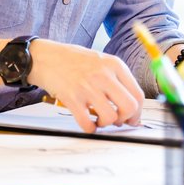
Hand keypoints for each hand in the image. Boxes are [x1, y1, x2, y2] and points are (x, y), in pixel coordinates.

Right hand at [28, 40, 143, 133]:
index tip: (132, 119)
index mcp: (115, 65)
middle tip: (117, 121)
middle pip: (129, 107)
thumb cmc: (73, 60)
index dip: (137, 112)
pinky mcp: (72, 97)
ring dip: (106, 124)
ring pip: (110, 117)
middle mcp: (104, 75)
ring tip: (99, 119)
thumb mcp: (101, 61)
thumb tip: (131, 105)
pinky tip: (87, 122)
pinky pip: (87, 123)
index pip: (138, 94)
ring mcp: (88, 86)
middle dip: (125, 119)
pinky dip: (89, 128)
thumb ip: (116, 79)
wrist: (45, 56)